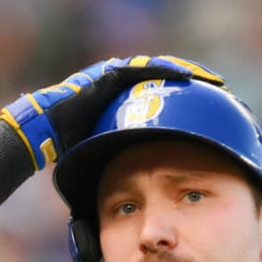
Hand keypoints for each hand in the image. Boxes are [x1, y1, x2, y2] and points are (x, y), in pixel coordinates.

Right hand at [0, 54, 223, 169]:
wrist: (44, 132)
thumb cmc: (69, 147)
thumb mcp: (105, 155)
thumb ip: (121, 161)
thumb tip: (133, 192)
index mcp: (122, 103)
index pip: (160, 98)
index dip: (184, 102)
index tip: (208, 111)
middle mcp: (121, 86)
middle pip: (165, 80)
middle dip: (192, 82)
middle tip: (218, 89)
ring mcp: (116, 76)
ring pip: (159, 70)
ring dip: (186, 74)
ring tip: (210, 80)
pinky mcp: (111, 73)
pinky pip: (144, 69)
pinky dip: (166, 72)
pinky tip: (189, 77)